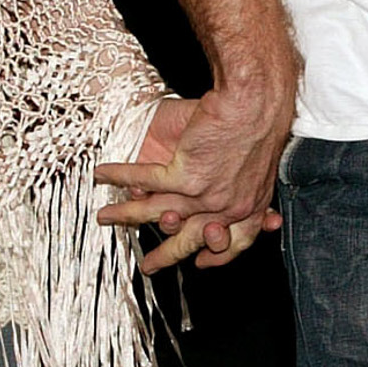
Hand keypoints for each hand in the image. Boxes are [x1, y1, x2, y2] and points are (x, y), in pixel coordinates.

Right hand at [95, 88, 290, 276]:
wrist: (255, 100)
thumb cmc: (261, 120)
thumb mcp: (264, 163)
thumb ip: (249, 185)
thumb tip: (244, 199)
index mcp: (250, 205)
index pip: (235, 242)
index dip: (216, 253)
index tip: (202, 262)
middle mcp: (228, 208)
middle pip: (190, 239)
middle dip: (166, 255)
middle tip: (149, 266)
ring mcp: (205, 195)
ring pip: (157, 212)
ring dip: (126, 213)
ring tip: (105, 215)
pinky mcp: (185, 175)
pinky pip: (144, 181)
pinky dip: (120, 176)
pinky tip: (103, 174)